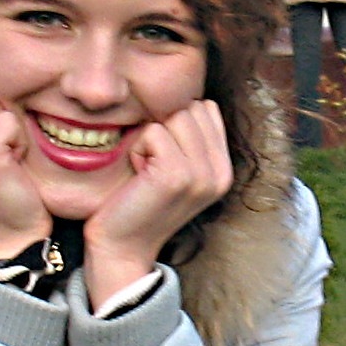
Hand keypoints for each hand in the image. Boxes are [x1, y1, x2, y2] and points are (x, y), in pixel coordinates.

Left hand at [82, 100, 231, 308]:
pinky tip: (138, 176)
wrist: (122, 248)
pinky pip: (154, 132)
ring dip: (150, 139)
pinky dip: (138, 149)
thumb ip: (190, 138)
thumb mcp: (176, 170)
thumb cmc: (138, 203)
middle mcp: (220, 173)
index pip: (206, 108)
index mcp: (224, 170)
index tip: (163, 159)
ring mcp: (202, 174)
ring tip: (146, 171)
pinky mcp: (178, 175)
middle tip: (152, 167)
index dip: (175, 123)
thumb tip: (188, 97)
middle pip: (191, 108)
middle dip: (163, 129)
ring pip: (175, 116)